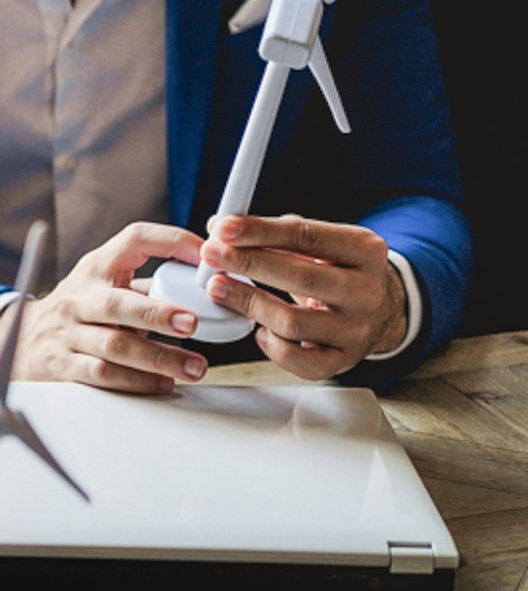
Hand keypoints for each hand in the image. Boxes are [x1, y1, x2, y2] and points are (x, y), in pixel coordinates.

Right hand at [0, 222, 209, 393]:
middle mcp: (78, 298)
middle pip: (116, 304)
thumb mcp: (101, 285)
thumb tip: (205, 289)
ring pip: (114, 346)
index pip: (134, 240)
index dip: (170, 243)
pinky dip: (137, 381)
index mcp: (96, 268)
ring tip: (194, 367)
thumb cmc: (77, 311)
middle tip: (191, 323)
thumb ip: (145, 286)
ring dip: (158, 357)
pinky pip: (103, 374)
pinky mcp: (62, 366)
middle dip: (156, 314)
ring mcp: (67, 333)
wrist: (18, 340)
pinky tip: (162, 383)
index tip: (205, 256)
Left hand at [199, 214, 406, 379]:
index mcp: (365, 251)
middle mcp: (367, 291)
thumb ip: (273, 233)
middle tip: (211, 255)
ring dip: (249, 303)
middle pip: (301, 277)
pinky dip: (274, 348)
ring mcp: (358, 330)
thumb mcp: (318, 244)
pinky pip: (302, 362)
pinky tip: (259, 331)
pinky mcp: (344, 361)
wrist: (379, 311)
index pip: (307, 236)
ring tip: (218, 288)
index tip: (223, 228)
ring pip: (294, 322)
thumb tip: (217, 228)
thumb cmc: (335, 271)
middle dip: (248, 264)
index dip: (261, 231)